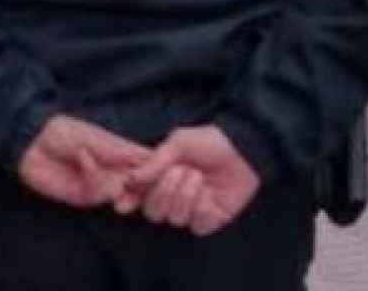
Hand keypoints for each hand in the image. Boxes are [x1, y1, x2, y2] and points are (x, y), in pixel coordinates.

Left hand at [17, 114, 150, 208]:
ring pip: (120, 194)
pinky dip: (93, 175)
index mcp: (123, 155)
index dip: (158, 171)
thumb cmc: (67, 132)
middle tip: (142, 180)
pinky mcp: (83, 197)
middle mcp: (115, 173)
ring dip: (117, 183)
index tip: (167, 169)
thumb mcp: (100, 138)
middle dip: (142, 187)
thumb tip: (152, 158)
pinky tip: (84, 158)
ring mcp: (100, 186)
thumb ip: (124, 151)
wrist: (34, 144)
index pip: (147, 167)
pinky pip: (97, 194)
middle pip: (138, 187)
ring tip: (106, 167)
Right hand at [120, 125, 259, 236]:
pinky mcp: (209, 220)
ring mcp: (191, 210)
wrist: (243, 149)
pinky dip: (201, 208)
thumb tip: (131, 180)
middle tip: (180, 171)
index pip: (137, 197)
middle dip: (164, 191)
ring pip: (174, 218)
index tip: (123, 202)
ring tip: (199, 177)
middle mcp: (173, 197)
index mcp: (160, 179)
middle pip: (153, 212)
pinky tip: (210, 194)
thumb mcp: (179, 143)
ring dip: (185, 194)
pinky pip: (196, 224)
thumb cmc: (210, 142)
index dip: (128, 201)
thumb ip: (154, 163)